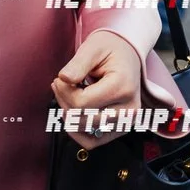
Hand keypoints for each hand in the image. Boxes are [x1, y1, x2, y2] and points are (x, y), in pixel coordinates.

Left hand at [51, 28, 144, 148]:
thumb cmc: (111, 49)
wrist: (128, 54)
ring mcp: (126, 121)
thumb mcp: (93, 47)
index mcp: (122, 87)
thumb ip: (77, 64)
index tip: (61, 78)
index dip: (63, 92)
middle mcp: (128, 108)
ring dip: (69, 116)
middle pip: (81, 119)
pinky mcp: (120, 128)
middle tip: (63, 84)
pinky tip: (73, 114)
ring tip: (69, 96)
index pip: (81, 104)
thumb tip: (63, 79)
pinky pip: (94, 142)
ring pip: (85, 133)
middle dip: (64, 102)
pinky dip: (78, 133)